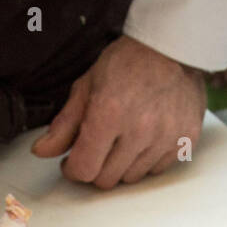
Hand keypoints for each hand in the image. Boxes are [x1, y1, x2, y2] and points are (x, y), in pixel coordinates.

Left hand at [31, 35, 205, 188]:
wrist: (175, 47)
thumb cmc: (129, 62)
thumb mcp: (88, 85)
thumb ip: (64, 123)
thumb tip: (42, 150)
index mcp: (109, 113)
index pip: (84, 169)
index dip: (73, 169)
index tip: (72, 162)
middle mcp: (140, 130)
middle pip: (107, 180)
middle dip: (96, 168)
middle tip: (96, 149)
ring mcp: (166, 138)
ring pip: (132, 178)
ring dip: (121, 166)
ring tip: (122, 140)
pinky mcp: (185, 141)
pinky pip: (157, 170)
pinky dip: (147, 161)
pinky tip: (144, 139)